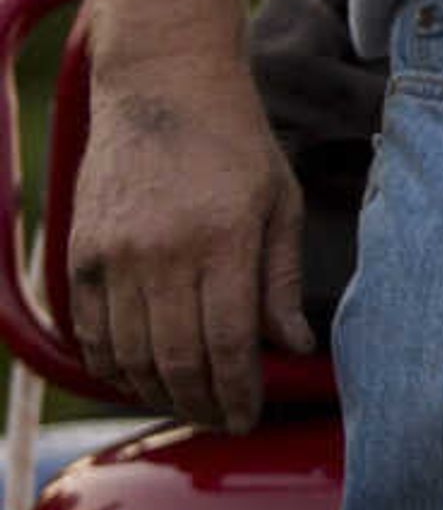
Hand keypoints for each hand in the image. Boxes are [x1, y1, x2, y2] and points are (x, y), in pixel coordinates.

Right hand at [67, 41, 310, 433]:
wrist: (163, 87)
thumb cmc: (236, 143)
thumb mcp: (280, 202)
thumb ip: (281, 279)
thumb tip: (294, 347)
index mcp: (223, 239)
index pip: (228, 343)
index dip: (239, 392)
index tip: (249, 417)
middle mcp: (163, 252)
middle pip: (177, 360)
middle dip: (202, 403)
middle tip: (221, 422)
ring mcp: (115, 254)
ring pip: (130, 355)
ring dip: (158, 393)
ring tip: (187, 406)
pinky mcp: (82, 253)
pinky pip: (92, 332)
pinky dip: (112, 366)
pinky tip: (139, 378)